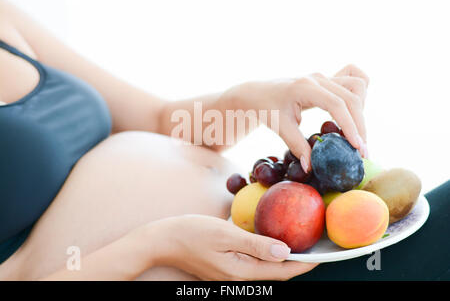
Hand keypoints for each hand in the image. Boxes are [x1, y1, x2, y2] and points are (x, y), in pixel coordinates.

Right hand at [145, 214, 317, 280]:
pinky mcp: (225, 268)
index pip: (280, 272)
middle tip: (315, 248)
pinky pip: (252, 264)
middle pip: (275, 273)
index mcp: (240, 272)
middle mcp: (238, 277)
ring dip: (282, 259)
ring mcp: (230, 275)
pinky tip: (270, 243)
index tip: (322, 256)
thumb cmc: (191, 233)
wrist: (163, 240)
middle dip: (296, 263)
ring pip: (264, 269)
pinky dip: (266, 255)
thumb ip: (255, 244)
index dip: (303, 265)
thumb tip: (285, 252)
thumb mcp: (225, 234)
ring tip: (298, 245)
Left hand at [232, 64, 368, 172]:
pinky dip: (359, 96)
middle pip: (352, 97)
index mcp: (305, 87)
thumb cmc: (265, 108)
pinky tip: (353, 114)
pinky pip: (353, 80)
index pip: (336, 104)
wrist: (257, 94)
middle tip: (362, 151)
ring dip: (361, 109)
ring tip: (354, 132)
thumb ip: (297, 146)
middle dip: (360, 125)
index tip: (357, 147)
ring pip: (357, 85)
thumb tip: (311, 168)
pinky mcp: (327, 80)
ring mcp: (324, 77)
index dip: (350, 126)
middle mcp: (318, 78)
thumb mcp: (279, 127)